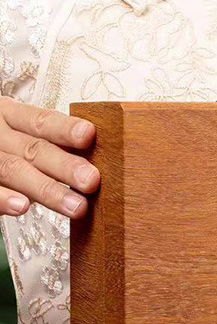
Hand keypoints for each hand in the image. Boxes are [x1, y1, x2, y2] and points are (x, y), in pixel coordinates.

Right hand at [0, 96, 98, 218]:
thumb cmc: (6, 148)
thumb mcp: (22, 137)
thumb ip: (53, 147)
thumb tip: (100, 164)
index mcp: (10, 117)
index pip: (41, 121)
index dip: (65, 129)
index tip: (88, 135)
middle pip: (33, 149)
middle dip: (65, 166)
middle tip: (91, 180)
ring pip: (13, 171)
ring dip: (47, 190)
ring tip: (75, 205)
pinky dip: (3, 199)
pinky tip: (21, 206)